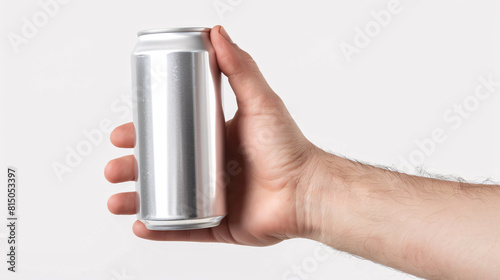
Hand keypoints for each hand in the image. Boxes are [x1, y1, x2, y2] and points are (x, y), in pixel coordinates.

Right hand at [105, 25, 317, 245]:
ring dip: (136, 200)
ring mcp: (211, 198)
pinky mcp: (217, 224)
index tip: (121, 132)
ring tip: (117, 200)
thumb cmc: (287, 148)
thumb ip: (240, 68)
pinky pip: (182, 229)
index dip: (143, 134)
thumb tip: (216, 33)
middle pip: (160, 168)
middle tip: (114, 168)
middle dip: (131, 168)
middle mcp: (210, 168)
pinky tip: (139, 225)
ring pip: (164, 200)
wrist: (305, 193)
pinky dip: (158, 229)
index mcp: (214, 140)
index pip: (170, 134)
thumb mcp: (260, 102)